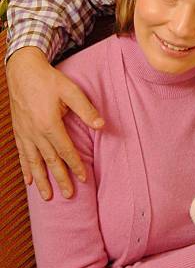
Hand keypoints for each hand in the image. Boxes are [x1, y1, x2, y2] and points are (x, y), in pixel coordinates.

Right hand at [6, 47, 103, 199]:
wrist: (23, 70)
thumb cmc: (49, 80)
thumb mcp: (71, 91)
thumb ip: (86, 110)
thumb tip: (102, 126)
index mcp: (49, 124)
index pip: (65, 151)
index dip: (75, 166)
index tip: (84, 179)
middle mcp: (35, 133)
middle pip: (50, 161)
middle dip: (60, 179)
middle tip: (69, 196)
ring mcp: (25, 133)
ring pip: (34, 162)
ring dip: (41, 180)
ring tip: (47, 197)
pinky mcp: (18, 131)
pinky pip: (22, 154)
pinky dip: (25, 168)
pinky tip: (28, 180)